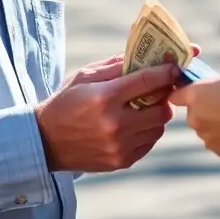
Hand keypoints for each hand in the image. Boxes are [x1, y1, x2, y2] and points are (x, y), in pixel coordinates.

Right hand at [37, 56, 179, 172]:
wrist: (44, 141)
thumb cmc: (65, 102)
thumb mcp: (85, 76)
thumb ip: (117, 66)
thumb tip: (147, 56)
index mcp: (105, 98)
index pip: (148, 81)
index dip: (166, 72)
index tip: (175, 67)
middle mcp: (115, 124)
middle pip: (162, 108)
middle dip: (165, 96)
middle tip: (161, 88)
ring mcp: (119, 146)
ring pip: (159, 127)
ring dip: (157, 114)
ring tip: (146, 106)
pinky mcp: (121, 161)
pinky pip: (149, 143)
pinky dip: (148, 131)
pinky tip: (136, 124)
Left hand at [169, 74, 219, 157]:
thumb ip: (211, 89)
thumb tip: (208, 94)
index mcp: (194, 95)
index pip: (175, 96)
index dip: (184, 94)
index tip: (194, 93)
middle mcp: (194, 117)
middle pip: (193, 114)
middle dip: (204, 110)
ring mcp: (204, 136)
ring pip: (206, 129)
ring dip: (215, 125)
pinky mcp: (217, 150)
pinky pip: (217, 142)